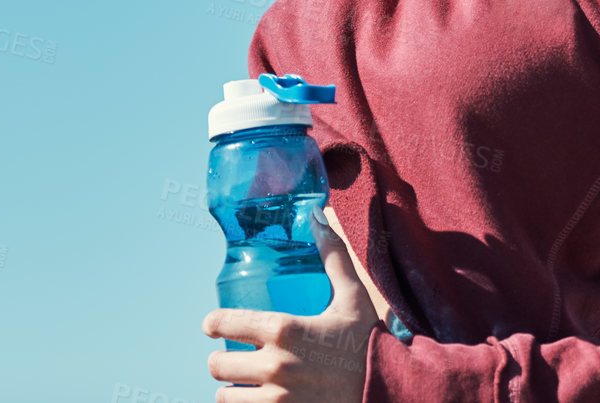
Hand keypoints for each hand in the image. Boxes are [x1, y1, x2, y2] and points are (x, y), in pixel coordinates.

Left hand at [204, 206, 380, 401]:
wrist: (388, 392)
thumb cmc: (368, 343)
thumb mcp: (353, 297)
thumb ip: (333, 256)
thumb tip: (317, 216)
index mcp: (285, 331)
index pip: (224, 324)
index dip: (212, 324)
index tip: (212, 326)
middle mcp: (275, 367)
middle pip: (217, 365)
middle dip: (221, 359)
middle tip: (231, 356)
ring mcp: (277, 402)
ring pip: (225, 397)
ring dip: (230, 389)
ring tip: (241, 383)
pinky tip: (254, 401)